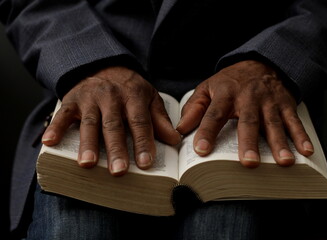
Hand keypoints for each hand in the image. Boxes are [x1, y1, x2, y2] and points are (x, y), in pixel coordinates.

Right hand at [42, 66, 180, 175]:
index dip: (143, 143)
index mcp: (134, 97)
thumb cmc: (129, 87)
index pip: (140, 122)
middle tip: (118, 171)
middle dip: (116, 149)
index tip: (146, 163)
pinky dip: (55, 127)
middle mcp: (112, 97)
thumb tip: (174, 140)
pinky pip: (62, 114)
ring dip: (88, 143)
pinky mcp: (72, 99)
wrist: (103, 64)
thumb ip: (160, 119)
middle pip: (114, 125)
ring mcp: (90, 98)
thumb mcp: (149, 96)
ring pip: (89, 122)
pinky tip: (49, 142)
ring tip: (87, 164)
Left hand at [176, 60, 313, 167]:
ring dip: (279, 143)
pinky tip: (305, 151)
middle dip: (248, 142)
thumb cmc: (230, 81)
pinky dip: (301, 135)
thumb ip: (194, 108)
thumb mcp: (208, 88)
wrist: (260, 63)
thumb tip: (180, 129)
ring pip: (274, 123)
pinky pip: (294, 120)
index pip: (214, 114)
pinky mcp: (285, 104)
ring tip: (283, 162)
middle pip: (248, 121)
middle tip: (248, 163)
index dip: (206, 132)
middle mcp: (248, 97)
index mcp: (226, 93)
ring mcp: (269, 101)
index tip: (201, 150)